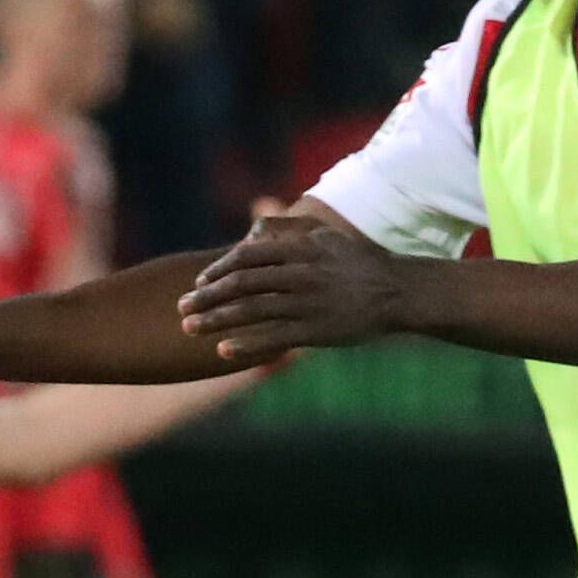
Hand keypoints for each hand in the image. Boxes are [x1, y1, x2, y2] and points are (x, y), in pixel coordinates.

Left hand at [179, 207, 403, 363]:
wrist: (397, 292)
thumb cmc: (358, 263)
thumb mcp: (325, 238)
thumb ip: (289, 231)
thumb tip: (254, 227)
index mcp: (300, 250)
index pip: (247, 256)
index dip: (218, 269)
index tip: (199, 281)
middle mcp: (300, 274)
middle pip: (242, 283)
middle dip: (206, 296)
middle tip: (180, 307)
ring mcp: (307, 304)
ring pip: (252, 311)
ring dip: (215, 320)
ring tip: (188, 328)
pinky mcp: (316, 331)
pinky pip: (274, 339)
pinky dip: (247, 345)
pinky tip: (223, 351)